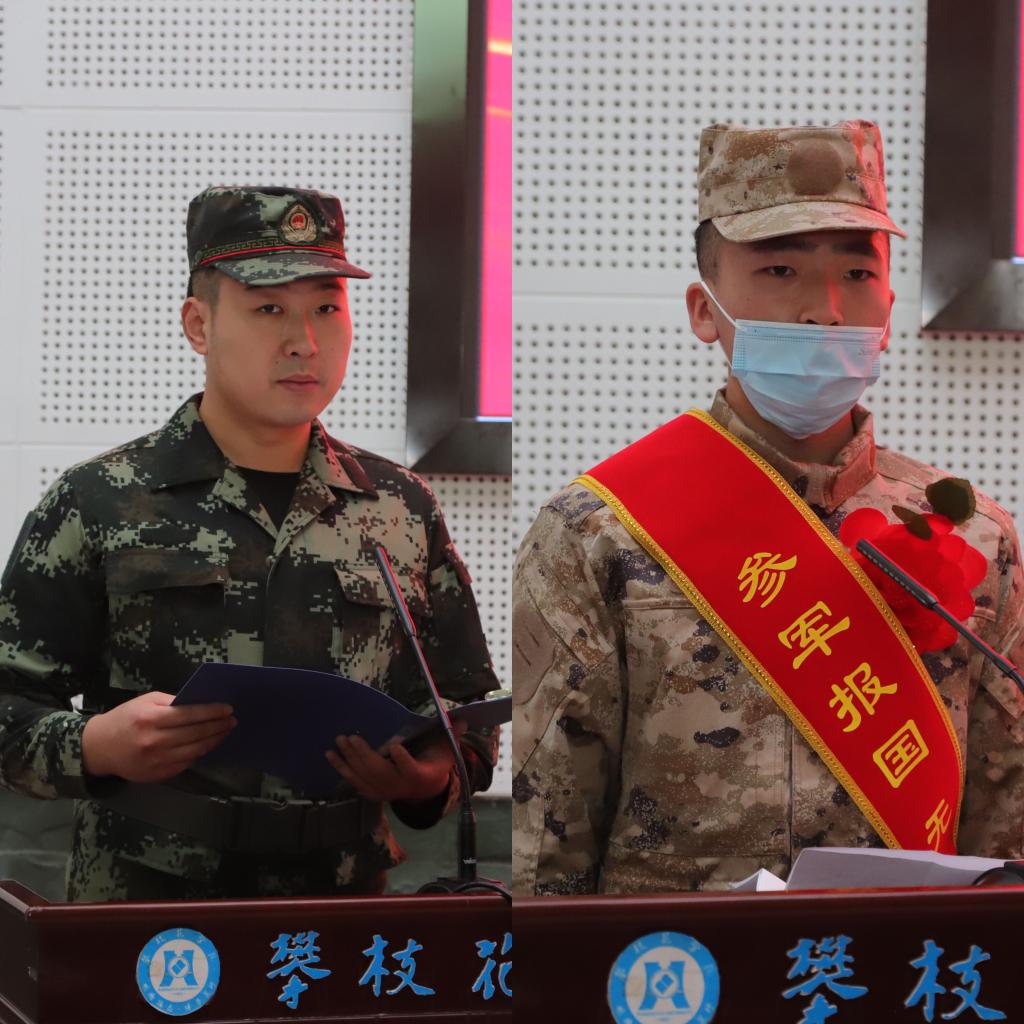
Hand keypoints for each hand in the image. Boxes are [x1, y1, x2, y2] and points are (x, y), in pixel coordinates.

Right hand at [81, 691, 235, 782]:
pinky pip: (186, 763)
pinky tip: (208, 744)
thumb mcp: (145, 702)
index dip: (212, 712)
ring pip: (195, 750)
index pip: (189, 715)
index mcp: (150, 719)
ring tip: (225, 731)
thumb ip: (172, 703)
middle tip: (232, 720)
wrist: (99, 748)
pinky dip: (200, 752)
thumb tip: (199, 703)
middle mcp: (154, 741)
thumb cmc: (125, 719)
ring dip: (214, 740)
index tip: (228, 709)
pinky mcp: (158, 774)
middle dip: (218, 726)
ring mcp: (156, 761)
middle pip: (196, 733)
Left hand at [326, 722, 467, 802]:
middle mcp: (400, 786)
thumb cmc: (435, 762)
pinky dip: (342, 769)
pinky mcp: (373, 792)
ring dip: (349, 759)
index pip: (411, 770)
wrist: (426, 789)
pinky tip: (331, 756)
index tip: (396, 745)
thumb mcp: (446, 750)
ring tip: (339, 741)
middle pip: (380, 772)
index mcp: (419, 775)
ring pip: (364, 776)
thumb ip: (452, 735)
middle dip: (365, 755)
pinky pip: (354, 781)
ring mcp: (384, 791)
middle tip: (352, 737)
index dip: (403, 760)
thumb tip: (463, 720)